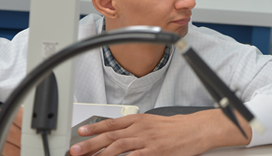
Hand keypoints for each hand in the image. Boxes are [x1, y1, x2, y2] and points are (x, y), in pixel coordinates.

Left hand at [68, 109, 251, 155]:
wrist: (196, 129)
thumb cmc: (176, 127)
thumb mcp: (153, 123)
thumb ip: (136, 128)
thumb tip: (119, 134)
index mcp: (139, 120)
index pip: (112, 123)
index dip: (94, 128)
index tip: (80, 132)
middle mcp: (140, 128)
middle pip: (110, 136)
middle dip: (90, 144)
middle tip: (75, 150)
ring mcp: (146, 141)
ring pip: (118, 147)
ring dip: (100, 154)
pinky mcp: (154, 152)